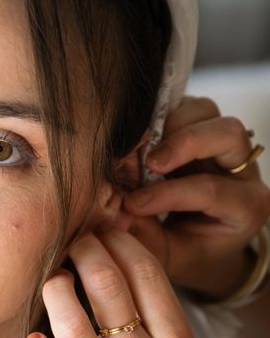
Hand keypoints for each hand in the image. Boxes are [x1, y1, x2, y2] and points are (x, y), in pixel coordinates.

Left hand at [28, 229, 192, 337]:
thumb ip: (150, 309)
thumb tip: (117, 249)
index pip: (148, 273)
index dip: (122, 242)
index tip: (105, 228)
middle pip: (109, 285)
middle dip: (85, 252)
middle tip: (75, 242)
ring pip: (73, 319)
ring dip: (57, 288)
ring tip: (55, 279)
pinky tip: (33, 336)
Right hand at [123, 95, 269, 298]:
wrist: (200, 242)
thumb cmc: (186, 250)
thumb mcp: (168, 255)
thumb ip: (144, 237)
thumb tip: (116, 211)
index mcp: (245, 206)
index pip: (211, 189)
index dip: (167, 195)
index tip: (132, 205)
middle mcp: (240, 169)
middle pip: (228, 134)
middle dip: (184, 143)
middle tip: (149, 162)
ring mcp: (220, 142)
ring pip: (206, 111)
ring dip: (169, 124)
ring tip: (142, 149)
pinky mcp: (198, 126)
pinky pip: (184, 106)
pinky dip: (158, 116)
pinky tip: (140, 137)